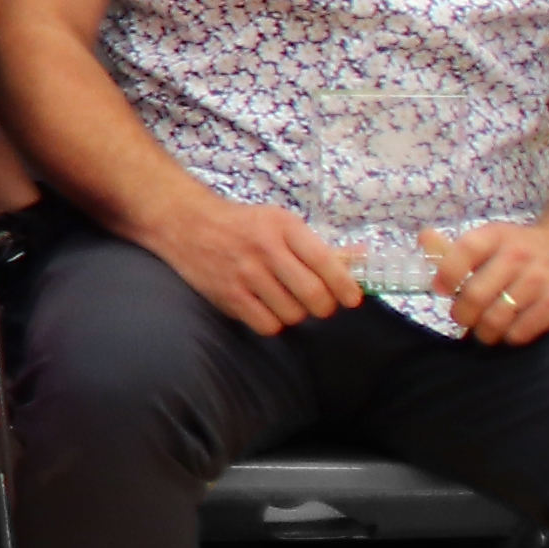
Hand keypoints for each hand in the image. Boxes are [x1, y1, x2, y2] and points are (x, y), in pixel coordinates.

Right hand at [160, 184, 367, 333]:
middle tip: (321, 305)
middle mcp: (264, 249)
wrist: (186, 223)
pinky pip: (266, 324)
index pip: (325, 261)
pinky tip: (267, 309)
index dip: (345, 285)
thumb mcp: (281, 223)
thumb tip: (362, 257)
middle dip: (324, 306)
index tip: (353, 298)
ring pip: (292, 313)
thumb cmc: (242, 225)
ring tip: (288, 302)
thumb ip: (320, 245)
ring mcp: (244, 273)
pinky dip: (273, 322)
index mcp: (283, 227)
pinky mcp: (228, 294)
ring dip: (297, 314)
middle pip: (313, 294)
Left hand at [423, 208, 548, 345]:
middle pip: (474, 296)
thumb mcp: (490, 239)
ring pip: (495, 320)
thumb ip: (454, 247)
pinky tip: (510, 329)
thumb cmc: (522, 249)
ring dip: (483, 331)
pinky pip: (521, 332)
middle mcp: (518, 256)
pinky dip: (509, 336)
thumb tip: (423, 238)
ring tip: (484, 328)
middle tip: (463, 318)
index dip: (445, 277)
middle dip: (461, 315)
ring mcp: (540, 281)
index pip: (460, 254)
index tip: (443, 290)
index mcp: (496, 236)